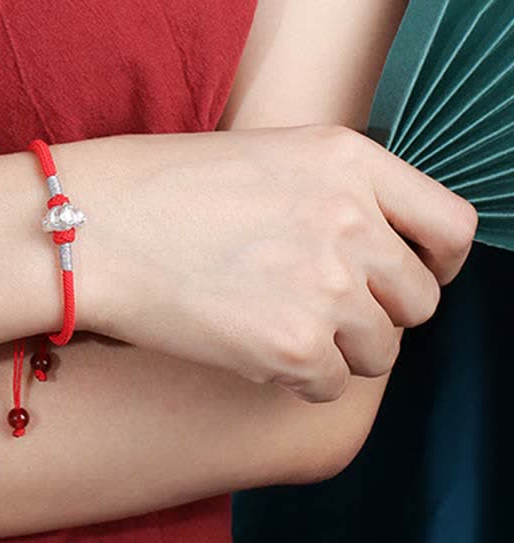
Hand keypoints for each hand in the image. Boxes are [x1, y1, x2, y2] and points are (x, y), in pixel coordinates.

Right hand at [80, 125, 476, 402]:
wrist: (91, 224)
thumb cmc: (161, 186)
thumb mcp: (266, 156)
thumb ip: (337, 194)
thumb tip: (378, 255)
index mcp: (347, 158)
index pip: (452, 226)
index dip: (438, 262)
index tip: (409, 277)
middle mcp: (351, 217)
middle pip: (420, 299)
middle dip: (378, 312)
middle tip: (323, 310)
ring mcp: (327, 283)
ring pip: (381, 350)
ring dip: (339, 349)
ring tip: (279, 327)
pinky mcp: (292, 345)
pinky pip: (331, 386)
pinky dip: (299, 378)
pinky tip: (251, 347)